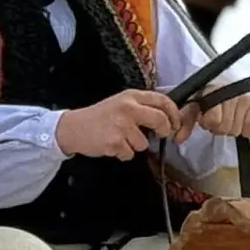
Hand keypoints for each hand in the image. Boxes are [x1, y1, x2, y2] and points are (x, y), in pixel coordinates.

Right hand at [56, 89, 181, 159]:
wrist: (73, 127)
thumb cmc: (100, 117)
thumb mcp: (121, 102)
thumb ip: (141, 106)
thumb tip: (166, 116)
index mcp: (131, 96)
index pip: (163, 100)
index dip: (174, 114)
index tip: (175, 124)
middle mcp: (128, 108)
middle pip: (161, 120)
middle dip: (164, 131)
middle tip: (160, 136)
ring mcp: (121, 126)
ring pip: (144, 143)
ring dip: (135, 146)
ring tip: (121, 139)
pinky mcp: (115, 142)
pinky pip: (130, 154)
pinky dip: (123, 154)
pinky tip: (112, 146)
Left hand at [177, 92, 249, 141]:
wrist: (230, 90)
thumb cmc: (210, 101)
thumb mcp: (195, 107)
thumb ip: (185, 121)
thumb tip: (177, 138)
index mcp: (212, 90)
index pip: (213, 120)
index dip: (209, 123)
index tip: (208, 119)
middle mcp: (230, 91)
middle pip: (225, 128)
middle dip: (220, 127)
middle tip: (220, 120)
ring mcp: (245, 97)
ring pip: (237, 130)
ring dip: (232, 128)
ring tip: (230, 119)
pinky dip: (246, 129)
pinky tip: (242, 121)